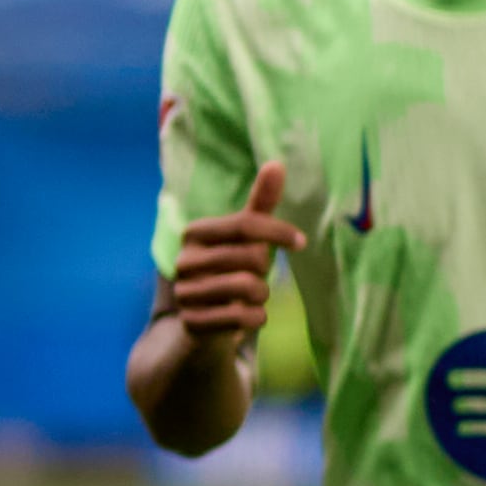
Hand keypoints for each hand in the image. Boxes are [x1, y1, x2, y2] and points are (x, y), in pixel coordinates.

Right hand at [163, 163, 301, 341]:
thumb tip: (277, 163)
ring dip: (262, 296)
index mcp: (195, 233)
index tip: (301, 242)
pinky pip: (244, 318)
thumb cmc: (231, 268)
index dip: (278, 233)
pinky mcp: (193, 322)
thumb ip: (260, 203)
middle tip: (255, 276)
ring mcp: (185, 292)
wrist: (205, 318)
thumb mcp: (246, 236)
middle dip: (265, 270)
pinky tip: (246, 315)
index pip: (245, 225)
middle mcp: (184, 260)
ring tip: (249, 296)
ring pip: (250, 289)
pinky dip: (256, 318)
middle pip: (251, 258)